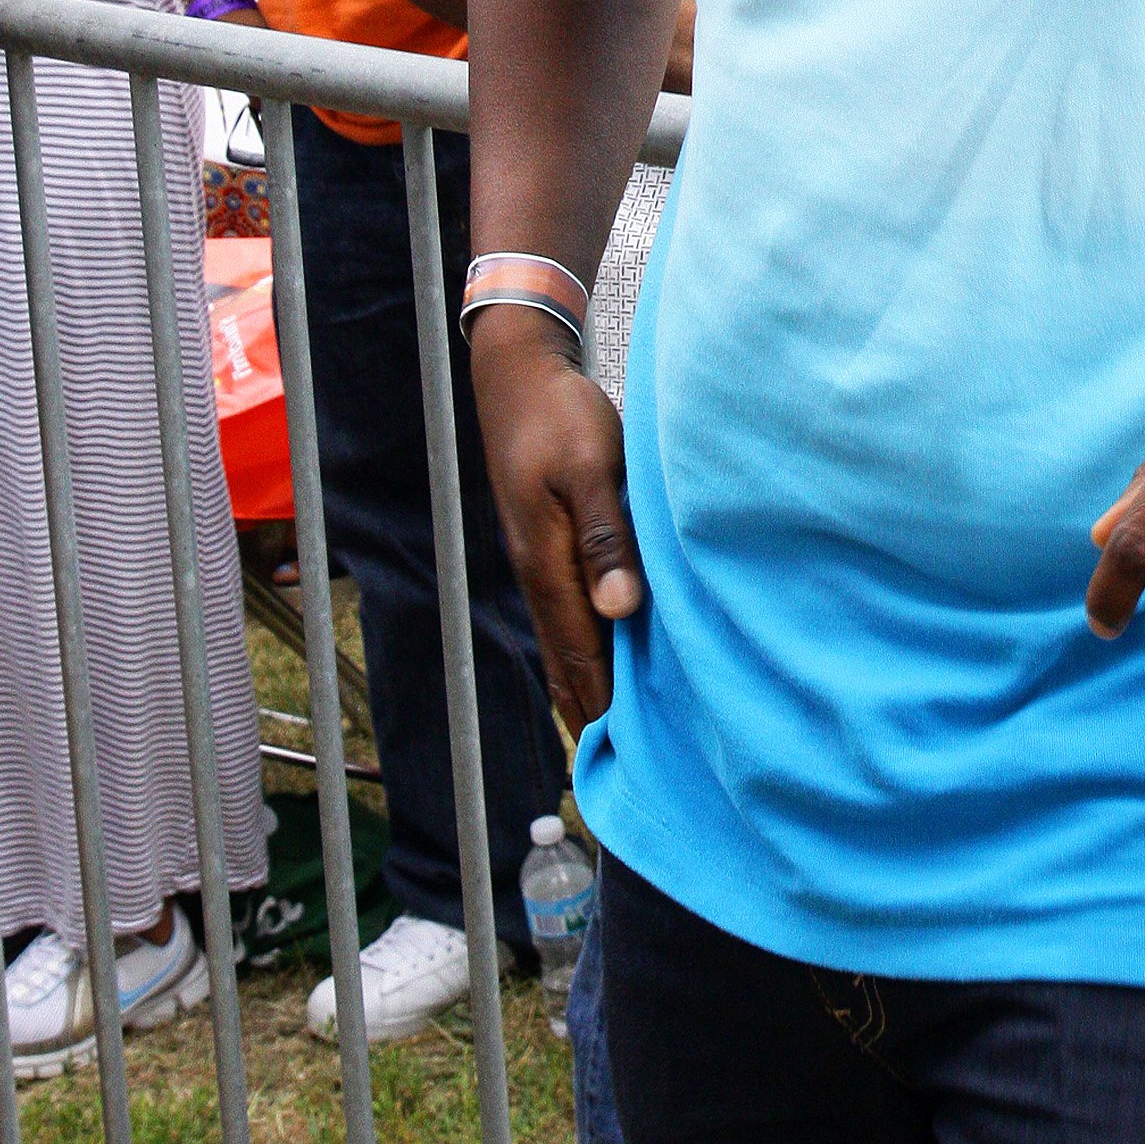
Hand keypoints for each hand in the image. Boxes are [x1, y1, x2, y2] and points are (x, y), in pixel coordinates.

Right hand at [471, 315, 645, 728]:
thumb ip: (605, 536)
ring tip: (615, 733)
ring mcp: (541, 560)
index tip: (626, 758)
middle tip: (622, 768)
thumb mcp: (589, 466)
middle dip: (593, 713)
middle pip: (567, 660)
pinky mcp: (549, 542)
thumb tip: (621, 609)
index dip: (603, 707)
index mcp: (548, 564)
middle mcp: (540, 573)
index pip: (580, 654)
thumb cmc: (558, 414)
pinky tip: (606, 658)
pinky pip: (569, 613)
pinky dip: (588, 648)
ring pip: (566, 640)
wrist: (518, 374)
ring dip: (589, 684)